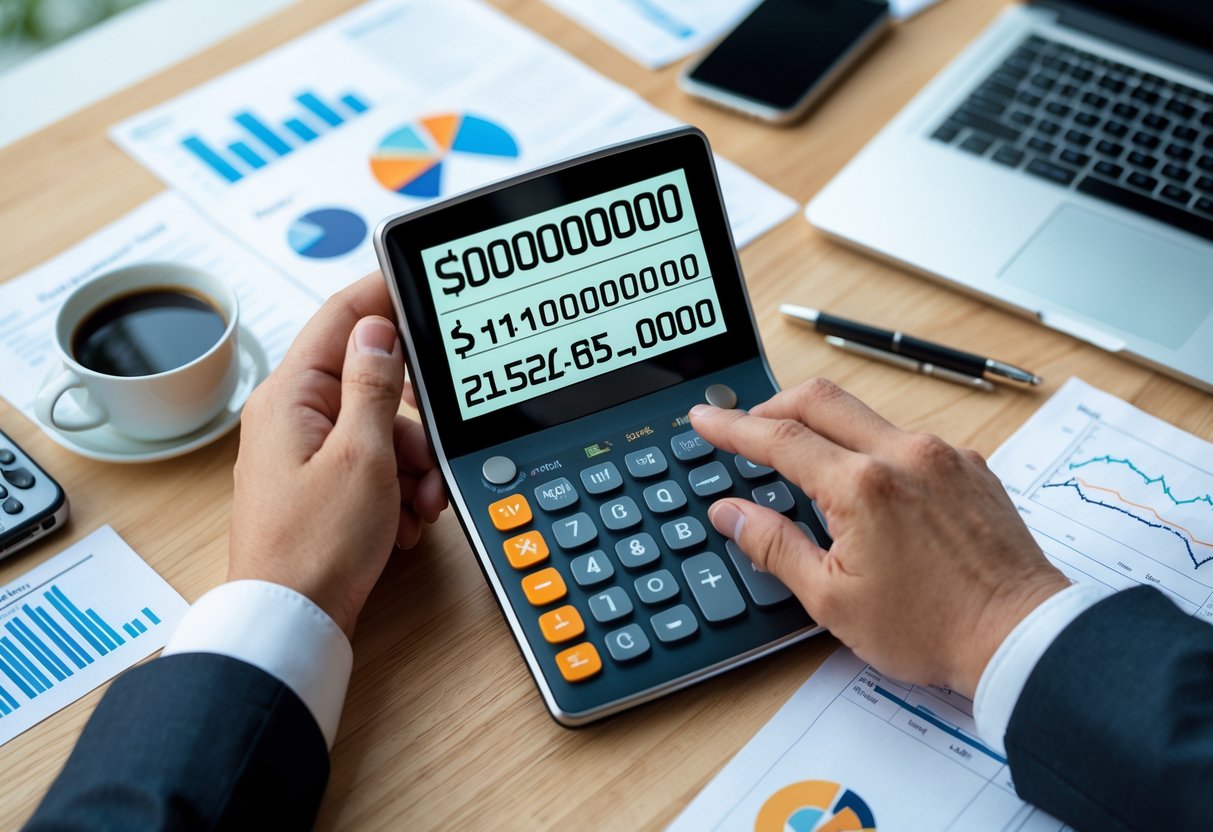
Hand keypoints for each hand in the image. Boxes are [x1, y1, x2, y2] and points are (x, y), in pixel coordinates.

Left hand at [228, 273, 446, 637]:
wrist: (293, 622)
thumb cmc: (316, 545)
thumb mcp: (362, 455)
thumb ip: (374, 384)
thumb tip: (378, 328)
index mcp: (291, 396)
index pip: (341, 318)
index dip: (383, 298)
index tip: (421, 287)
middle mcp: (292, 417)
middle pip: (372, 383)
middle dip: (414, 421)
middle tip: (431, 452)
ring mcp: (306, 453)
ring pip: (380, 430)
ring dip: (412, 465)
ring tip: (419, 505)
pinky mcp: (321, 486)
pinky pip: (372, 466)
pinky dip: (397, 489)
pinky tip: (404, 522)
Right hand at [690, 379, 1068, 696]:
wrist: (1020, 638)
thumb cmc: (932, 629)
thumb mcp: (832, 600)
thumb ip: (774, 545)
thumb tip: (731, 513)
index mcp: (862, 486)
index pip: (778, 439)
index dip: (732, 426)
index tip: (706, 418)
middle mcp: (904, 455)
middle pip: (820, 400)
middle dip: (773, 406)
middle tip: (747, 426)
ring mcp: (943, 455)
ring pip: (866, 416)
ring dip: (826, 427)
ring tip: (807, 465)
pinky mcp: (970, 466)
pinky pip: (907, 439)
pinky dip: (872, 448)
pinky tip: (869, 485)